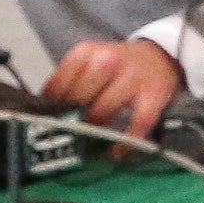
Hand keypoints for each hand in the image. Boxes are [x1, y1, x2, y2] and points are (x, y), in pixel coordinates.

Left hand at [42, 36, 180, 138]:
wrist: (159, 55)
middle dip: (71, 119)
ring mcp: (132, 76)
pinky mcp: (154, 93)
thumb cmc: (118, 65)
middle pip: (78, 99)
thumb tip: (44, 113)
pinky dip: (125, 141)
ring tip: (89, 142)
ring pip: (102, 112)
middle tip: (67, 134)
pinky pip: (137, 123)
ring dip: (93, 131)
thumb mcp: (89, 61)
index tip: (46, 123)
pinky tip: (116, 151)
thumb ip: (68, 82)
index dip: (49, 108)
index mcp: (86, 51)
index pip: (57, 85)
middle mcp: (108, 60)